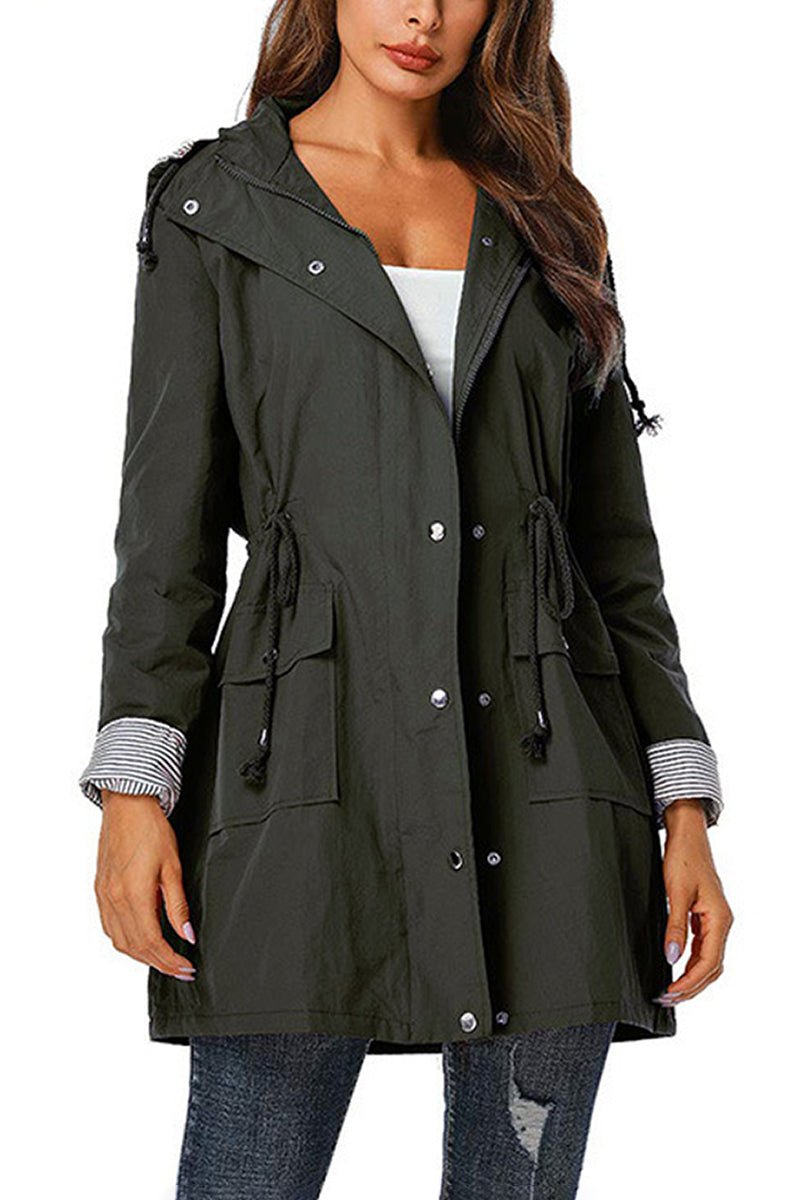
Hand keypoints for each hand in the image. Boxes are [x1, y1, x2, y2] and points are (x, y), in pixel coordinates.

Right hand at [94, 789, 196, 980]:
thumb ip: (177, 906)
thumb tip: (186, 935)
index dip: (170, 961)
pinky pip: (109, 926)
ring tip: (164, 959)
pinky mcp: (100, 889)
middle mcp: (113, 899)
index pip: (152, 943)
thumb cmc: (151, 829)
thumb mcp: (173, 867)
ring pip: (119, 941)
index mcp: (133, 895)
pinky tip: (141, 939)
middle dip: (159, 963)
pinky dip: (126, 940)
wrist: (127, 805)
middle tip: (180, 969)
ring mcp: (103, 895)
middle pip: (134, 947)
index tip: (186, 968)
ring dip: (141, 956)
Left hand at [654, 799, 733, 1006]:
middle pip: (712, 967)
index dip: (690, 981)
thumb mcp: (676, 893)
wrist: (687, 836)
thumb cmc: (683, 859)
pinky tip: (676, 968)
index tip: (670, 992)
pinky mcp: (705, 916)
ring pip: (709, 959)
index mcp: (719, 919)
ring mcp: (714, 920)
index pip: (709, 962)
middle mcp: (721, 923)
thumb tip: (672, 957)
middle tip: (667, 998)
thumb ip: (675, 927)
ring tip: (670, 990)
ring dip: (692, 977)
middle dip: (691, 986)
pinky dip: (692, 962)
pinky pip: (703, 947)